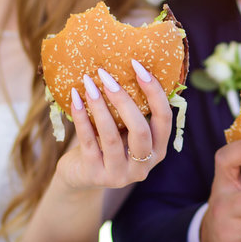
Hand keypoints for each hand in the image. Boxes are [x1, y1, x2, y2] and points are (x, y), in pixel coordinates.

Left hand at [57, 60, 171, 189]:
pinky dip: (82, 118)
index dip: (154, 91)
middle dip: (124, 99)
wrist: (80, 176)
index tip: (137, 65)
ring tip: (88, 83)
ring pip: (112, 137)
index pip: (164, 118)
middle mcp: (143, 165)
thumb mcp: (126, 131)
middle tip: (106, 75)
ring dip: (99, 106)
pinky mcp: (96, 175)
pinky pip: (88, 142)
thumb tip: (128, 68)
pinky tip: (76, 99)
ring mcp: (120, 174)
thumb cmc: (107, 144)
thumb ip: (133, 112)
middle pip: (141, 130)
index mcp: (158, 149)